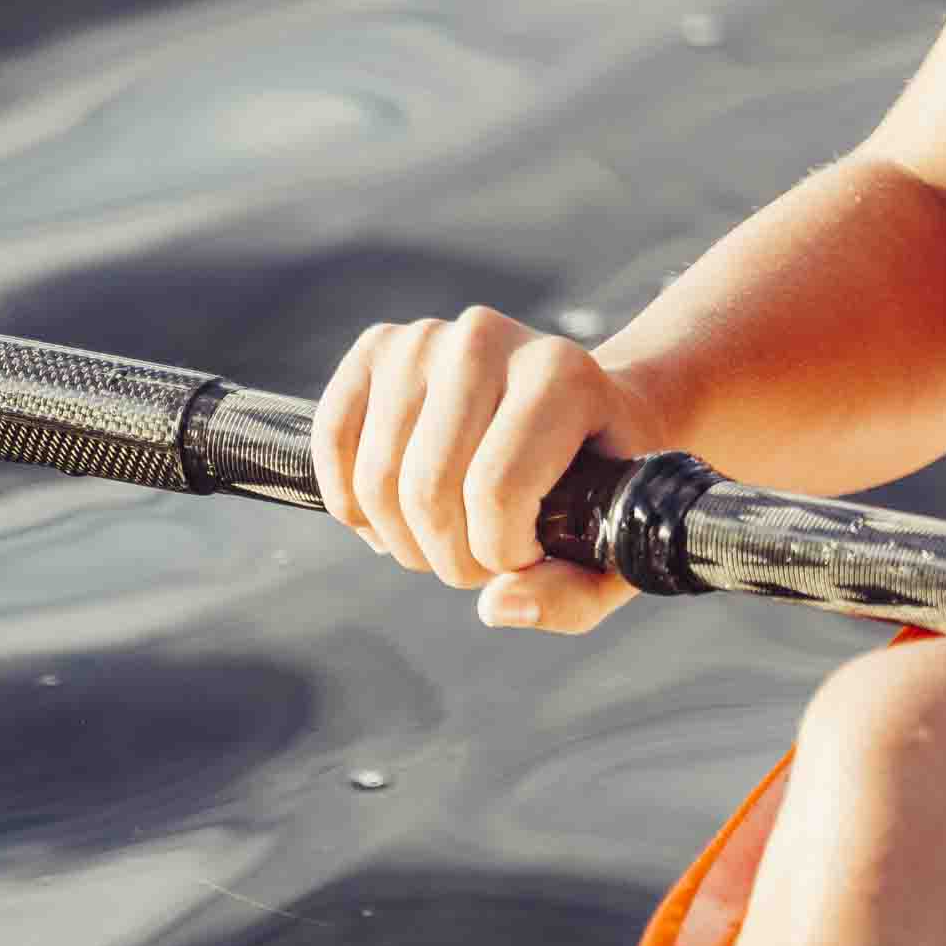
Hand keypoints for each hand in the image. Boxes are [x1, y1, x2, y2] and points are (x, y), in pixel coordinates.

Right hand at [308, 306, 665, 634]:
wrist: (589, 411)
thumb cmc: (601, 483)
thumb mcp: (613, 546)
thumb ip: (573, 594)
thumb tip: (497, 606)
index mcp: (562, 374)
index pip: (496, 490)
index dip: (499, 553)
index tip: (525, 557)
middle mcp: (488, 340)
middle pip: (427, 490)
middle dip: (446, 556)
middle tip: (477, 560)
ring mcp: (426, 339)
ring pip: (376, 479)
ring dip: (401, 539)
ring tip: (445, 538)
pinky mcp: (377, 347)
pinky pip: (332, 442)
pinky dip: (352, 504)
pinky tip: (393, 518)